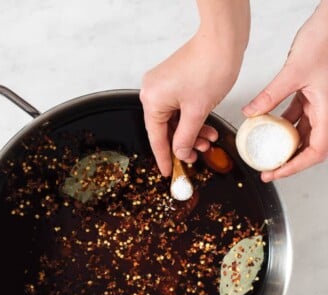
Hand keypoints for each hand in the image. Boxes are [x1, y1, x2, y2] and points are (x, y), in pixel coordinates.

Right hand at [140, 0, 249, 175]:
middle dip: (184, 143)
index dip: (164, 157)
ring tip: (208, 142)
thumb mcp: (197, 111)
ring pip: (175, 120)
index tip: (168, 171)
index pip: (157, 138)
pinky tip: (207, 128)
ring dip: (192, 132)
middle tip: (196, 157)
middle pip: (166, 129)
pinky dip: (193, 119)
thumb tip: (180, 153)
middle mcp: (153, 91)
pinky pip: (180, 108)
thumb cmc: (210, 65)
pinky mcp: (175, 81)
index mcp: (152, 100)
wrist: (224, 39)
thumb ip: (186, 137)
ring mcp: (164, 85)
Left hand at [242, 1, 327, 181]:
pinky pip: (296, 118)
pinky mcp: (311, 96)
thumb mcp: (293, 72)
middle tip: (268, 170)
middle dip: (288, 162)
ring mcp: (319, 104)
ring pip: (302, 134)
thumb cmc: (324, 41)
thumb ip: (271, 95)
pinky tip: (266, 127)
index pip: (315, 151)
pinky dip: (282, 125)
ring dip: (283, 145)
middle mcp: (326, 111)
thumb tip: (250, 113)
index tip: (275, 172)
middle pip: (309, 148)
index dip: (295, 167)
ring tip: (264, 153)